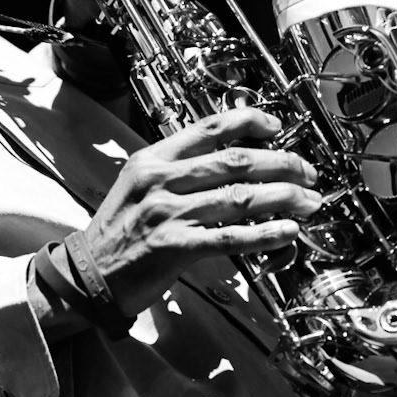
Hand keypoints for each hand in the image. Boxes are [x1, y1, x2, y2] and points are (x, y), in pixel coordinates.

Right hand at [76, 107, 321, 316]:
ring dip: (283, 198)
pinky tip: (287, 230)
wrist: (88, 275)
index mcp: (153, 159)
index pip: (208, 128)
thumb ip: (177, 170)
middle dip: (282, 164)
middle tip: (307, 172)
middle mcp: (161, 181)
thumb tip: (229, 160)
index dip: (249, 122)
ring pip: (240, 197)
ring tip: (309, 201)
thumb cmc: (116, 232)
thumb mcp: (138, 185)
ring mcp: (167, 213)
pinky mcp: (174, 247)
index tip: (276, 126)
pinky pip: (230, 236)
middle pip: (235, 161)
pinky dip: (265, 233)